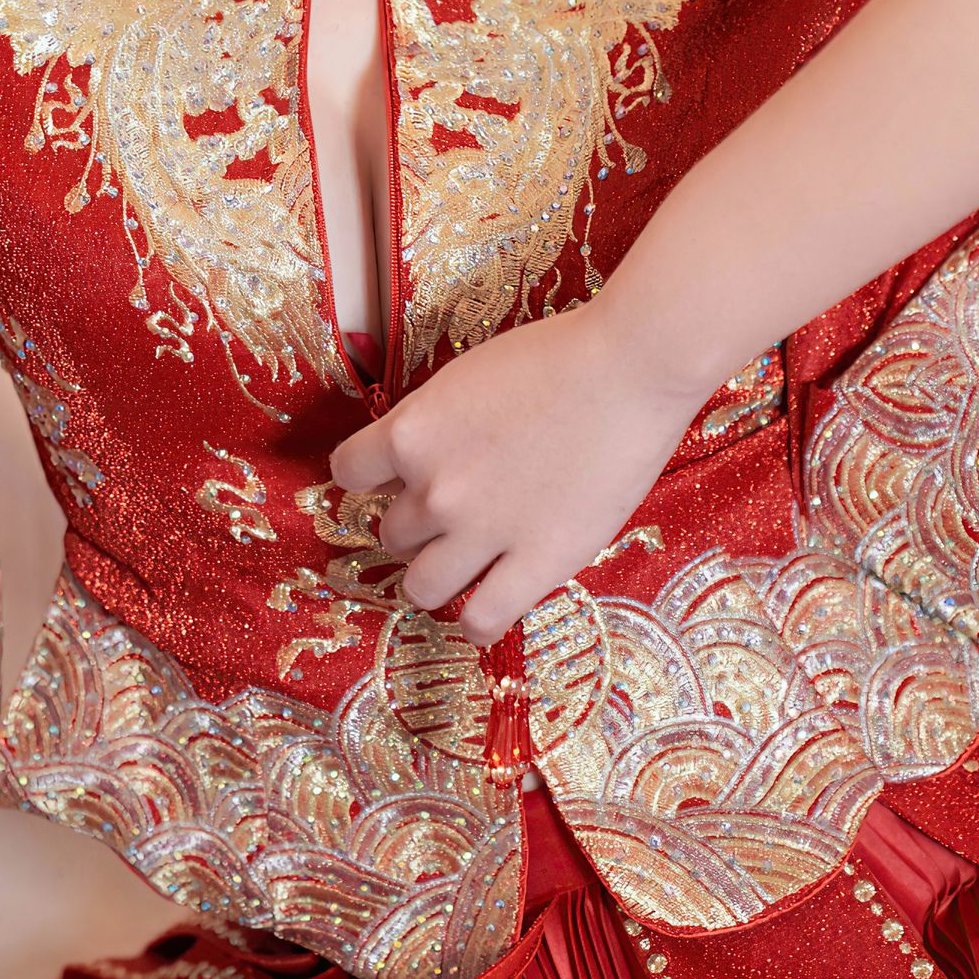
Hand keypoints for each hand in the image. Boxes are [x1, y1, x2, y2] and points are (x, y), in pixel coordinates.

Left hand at [326, 297, 705, 647]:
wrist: (631, 368)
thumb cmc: (557, 357)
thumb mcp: (468, 378)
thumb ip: (435, 424)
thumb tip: (418, 461)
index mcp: (412, 433)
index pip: (347, 472)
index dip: (369, 478)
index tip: (391, 479)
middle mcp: (434, 490)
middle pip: (391, 531)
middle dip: (418, 523)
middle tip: (454, 512)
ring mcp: (483, 533)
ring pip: (421, 586)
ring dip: (436, 576)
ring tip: (463, 565)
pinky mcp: (537, 564)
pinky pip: (482, 620)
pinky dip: (475, 622)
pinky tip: (487, 607)